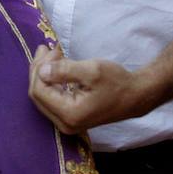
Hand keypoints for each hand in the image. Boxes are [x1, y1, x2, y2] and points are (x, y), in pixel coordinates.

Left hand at [28, 45, 151, 135]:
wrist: (135, 97)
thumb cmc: (116, 82)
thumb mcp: (92, 71)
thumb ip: (64, 71)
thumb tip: (41, 71)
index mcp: (70, 114)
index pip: (39, 91)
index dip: (40, 68)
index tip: (53, 50)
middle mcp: (65, 124)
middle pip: (37, 94)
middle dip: (39, 69)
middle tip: (51, 49)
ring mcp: (67, 123)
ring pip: (42, 96)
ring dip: (43, 73)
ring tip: (51, 53)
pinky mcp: (70, 118)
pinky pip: (51, 98)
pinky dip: (50, 80)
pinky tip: (54, 66)